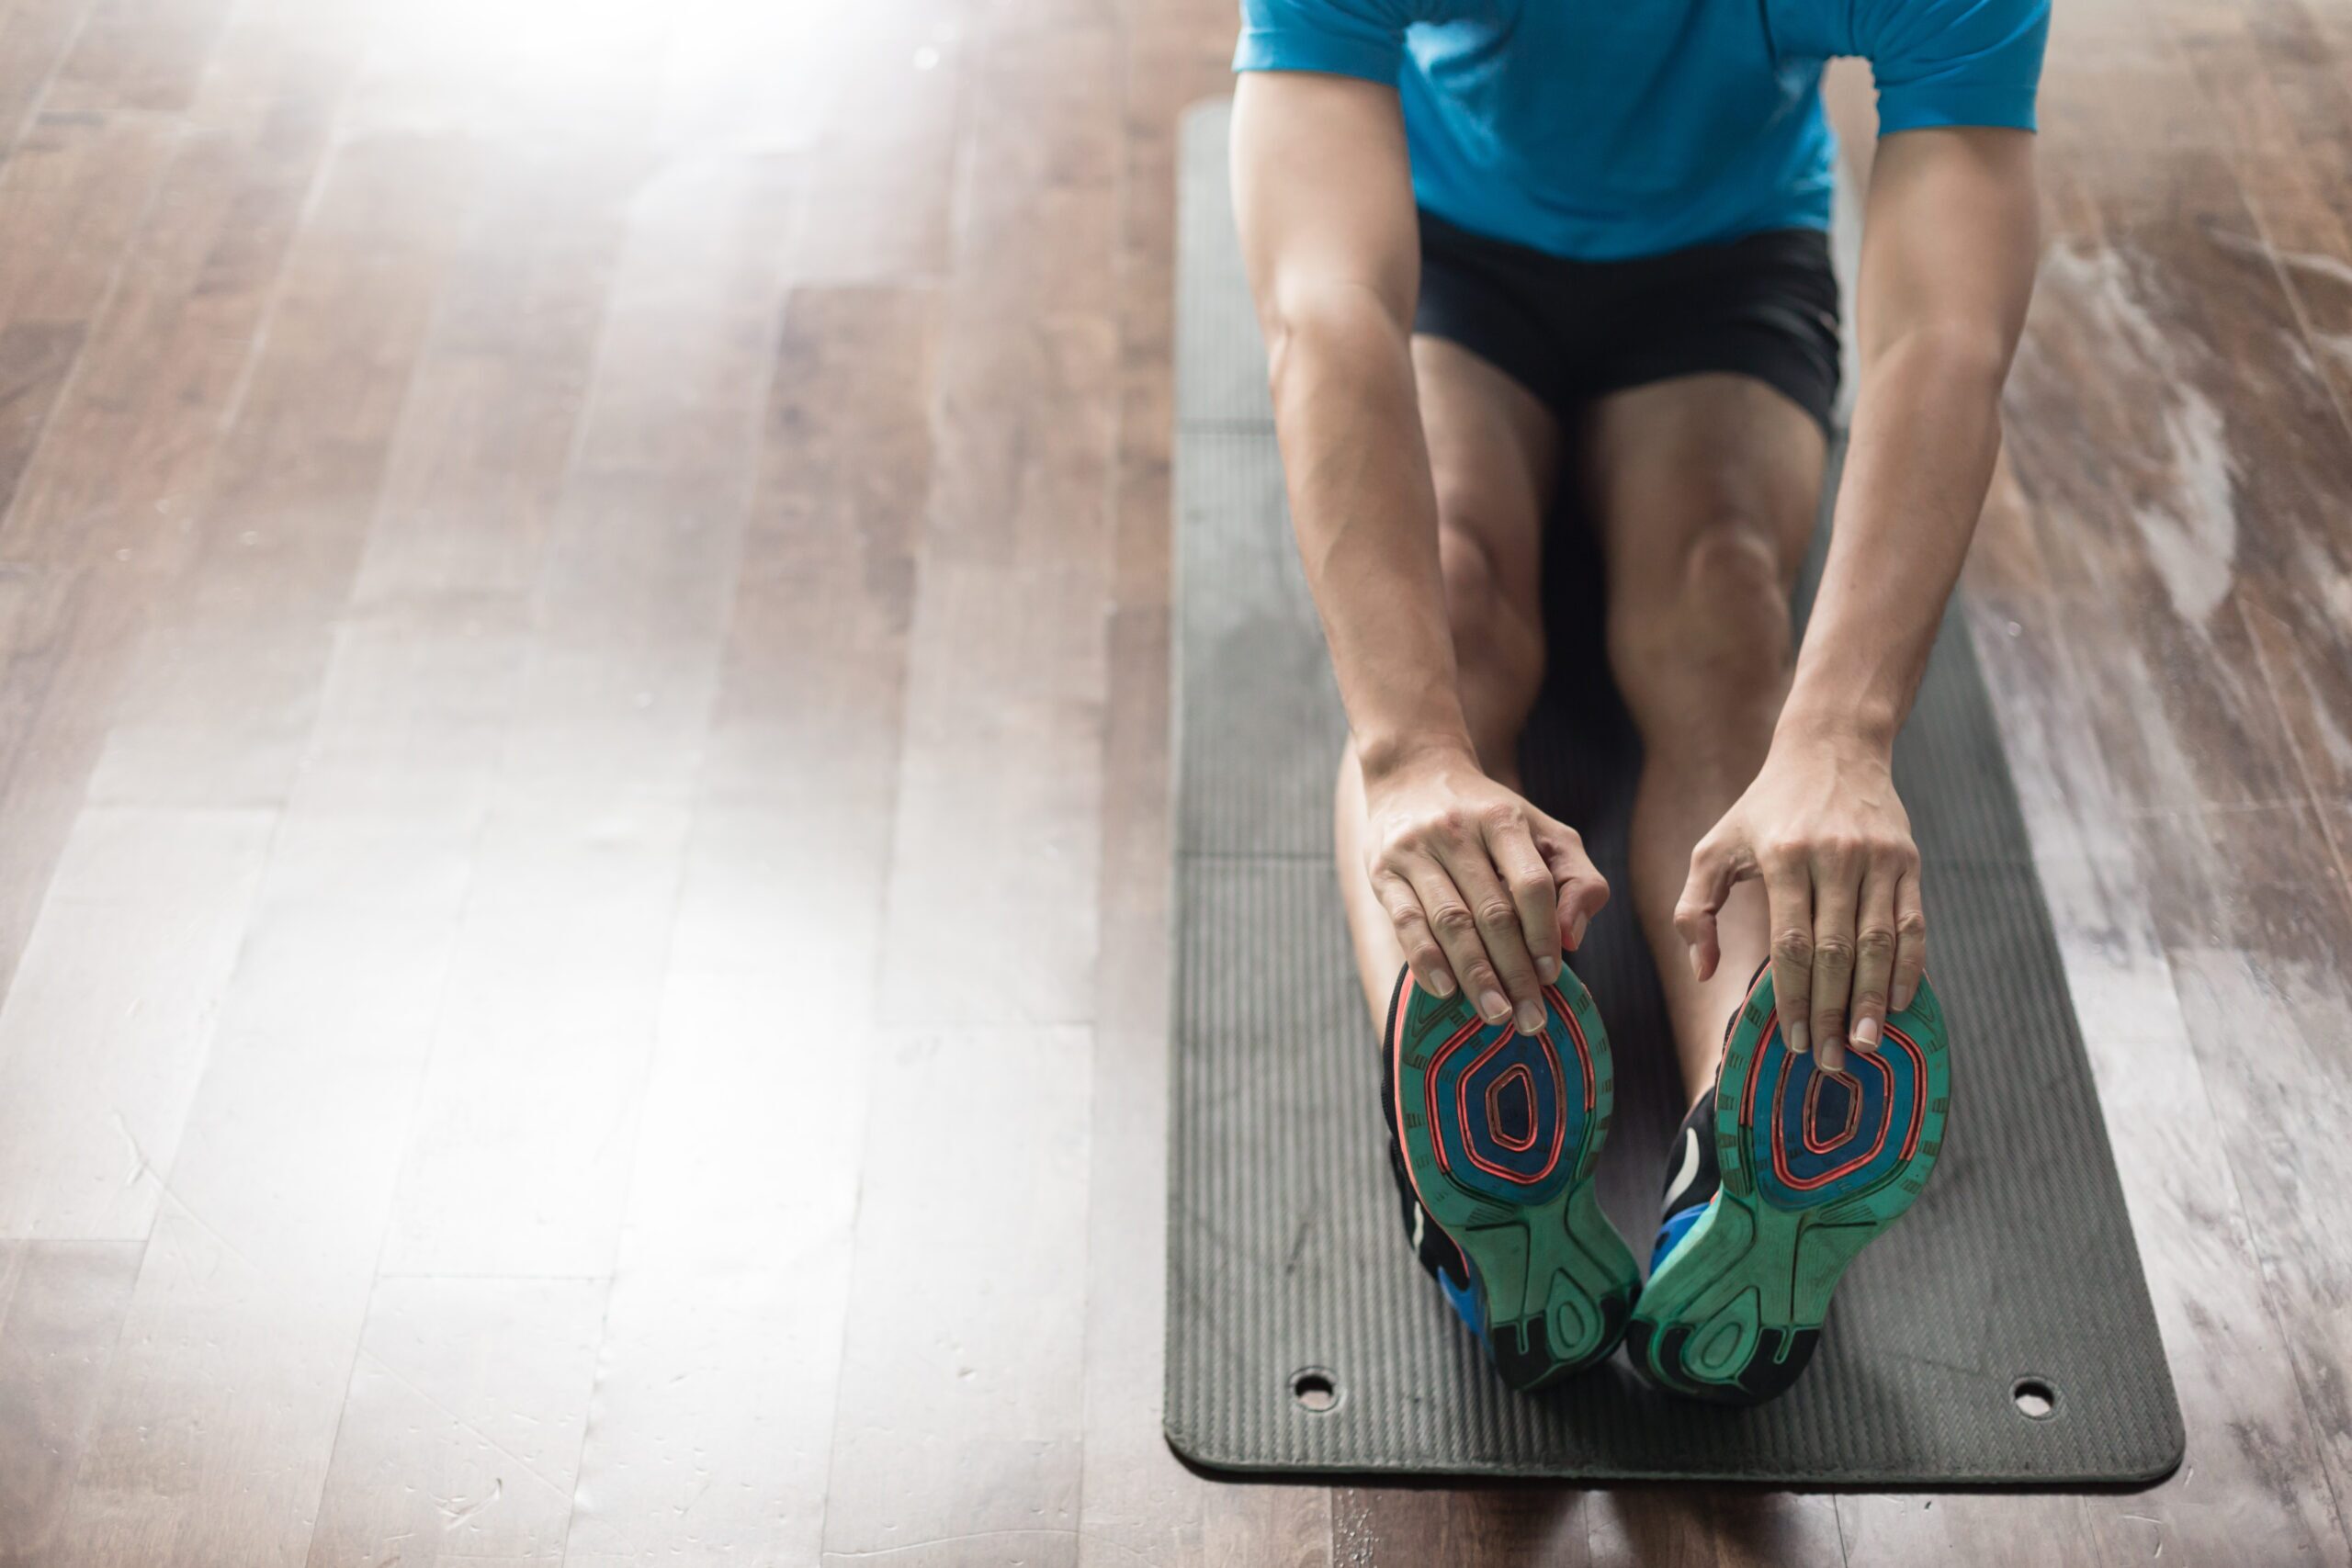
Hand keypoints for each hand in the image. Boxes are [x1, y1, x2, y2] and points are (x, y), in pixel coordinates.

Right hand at [1362, 743, 1610, 1034]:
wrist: (1413, 773)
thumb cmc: (1489, 815)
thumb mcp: (1543, 831)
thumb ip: (1574, 879)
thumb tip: (1572, 939)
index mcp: (1502, 818)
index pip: (1531, 883)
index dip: (1543, 933)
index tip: (1552, 976)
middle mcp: (1457, 831)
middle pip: (1492, 911)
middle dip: (1514, 971)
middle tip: (1530, 1018)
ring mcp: (1416, 850)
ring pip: (1450, 922)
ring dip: (1475, 975)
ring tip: (1496, 1015)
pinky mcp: (1383, 870)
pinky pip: (1405, 921)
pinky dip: (1425, 959)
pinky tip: (1445, 991)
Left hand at [1674, 728, 1925, 1074]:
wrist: (1832, 748)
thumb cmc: (1763, 807)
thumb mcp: (1714, 847)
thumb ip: (1694, 909)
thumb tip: (1702, 969)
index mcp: (1784, 856)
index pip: (1790, 943)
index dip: (1793, 997)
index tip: (1792, 1041)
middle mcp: (1834, 857)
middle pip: (1836, 951)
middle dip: (1831, 1011)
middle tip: (1830, 1061)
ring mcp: (1878, 859)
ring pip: (1878, 943)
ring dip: (1873, 1000)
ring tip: (1866, 1045)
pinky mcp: (1907, 860)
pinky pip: (1912, 924)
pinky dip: (1908, 967)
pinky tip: (1899, 1003)